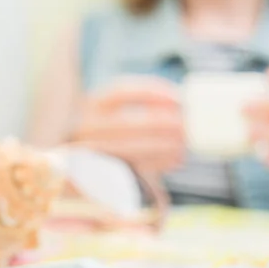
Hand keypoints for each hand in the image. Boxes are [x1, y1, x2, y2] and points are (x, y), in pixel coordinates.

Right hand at [70, 76, 184, 172]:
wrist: (84, 171)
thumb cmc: (113, 137)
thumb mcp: (117, 116)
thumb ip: (143, 109)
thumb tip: (181, 104)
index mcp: (91, 105)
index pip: (120, 91)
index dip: (151, 92)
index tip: (178, 97)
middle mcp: (84, 127)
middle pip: (125, 122)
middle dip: (159, 123)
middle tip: (184, 125)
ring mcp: (88, 152)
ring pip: (127, 148)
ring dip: (161, 146)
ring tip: (182, 145)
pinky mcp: (97, 176)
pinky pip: (129, 169)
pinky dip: (156, 164)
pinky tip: (174, 160)